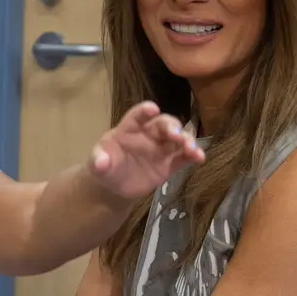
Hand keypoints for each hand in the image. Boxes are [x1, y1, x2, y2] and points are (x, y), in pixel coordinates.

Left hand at [89, 101, 203, 199]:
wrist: (115, 186)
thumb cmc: (105, 167)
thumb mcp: (97, 166)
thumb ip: (98, 161)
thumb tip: (100, 162)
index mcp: (129, 129)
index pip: (137, 116)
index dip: (144, 111)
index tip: (152, 109)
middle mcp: (148, 134)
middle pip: (163, 124)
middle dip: (171, 126)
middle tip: (176, 134)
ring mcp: (161, 148)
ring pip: (178, 138)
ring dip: (187, 140)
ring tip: (191, 149)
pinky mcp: (170, 163)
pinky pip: (184, 156)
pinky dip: (193, 155)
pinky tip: (200, 158)